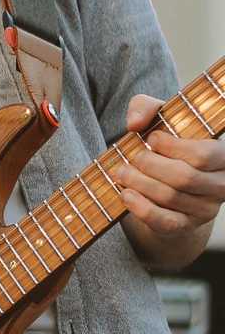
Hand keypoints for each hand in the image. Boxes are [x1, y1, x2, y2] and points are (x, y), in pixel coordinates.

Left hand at [112, 95, 224, 249]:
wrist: (167, 181)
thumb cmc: (167, 143)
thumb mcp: (161, 118)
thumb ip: (147, 108)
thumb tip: (134, 123)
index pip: (204, 155)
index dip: (172, 146)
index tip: (150, 138)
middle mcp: (222, 185)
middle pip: (184, 178)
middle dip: (150, 165)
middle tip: (130, 158)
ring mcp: (206, 209)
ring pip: (170, 197)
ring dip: (139, 183)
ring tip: (120, 172)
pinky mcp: (186, 226)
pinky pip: (164, 221)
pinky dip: (141, 208)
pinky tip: (125, 194)